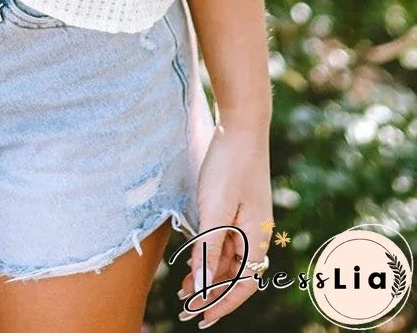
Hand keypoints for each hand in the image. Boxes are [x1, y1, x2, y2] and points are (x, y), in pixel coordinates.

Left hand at [176, 123, 272, 326]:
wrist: (240, 125)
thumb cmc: (228, 166)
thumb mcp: (214, 210)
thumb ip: (208, 249)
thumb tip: (202, 287)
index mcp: (256, 238)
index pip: (242, 286)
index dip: (222, 304)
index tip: (201, 318)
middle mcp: (257, 232)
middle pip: (236, 275)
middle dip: (212, 293)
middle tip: (185, 306)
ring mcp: (249, 219)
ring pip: (230, 258)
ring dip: (209, 274)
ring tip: (183, 286)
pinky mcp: (239, 205)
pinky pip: (226, 240)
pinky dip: (211, 253)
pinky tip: (193, 256)